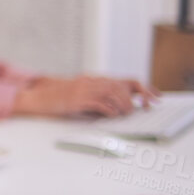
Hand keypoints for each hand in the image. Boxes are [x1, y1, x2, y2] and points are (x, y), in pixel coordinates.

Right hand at [12, 75, 159, 117]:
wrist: (37, 97)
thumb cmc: (60, 99)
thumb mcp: (83, 96)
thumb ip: (102, 98)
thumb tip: (125, 108)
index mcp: (96, 79)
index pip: (127, 80)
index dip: (145, 89)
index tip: (156, 99)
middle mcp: (92, 81)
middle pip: (123, 86)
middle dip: (137, 99)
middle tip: (142, 110)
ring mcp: (84, 88)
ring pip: (114, 93)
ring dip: (124, 105)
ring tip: (125, 114)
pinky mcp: (77, 98)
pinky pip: (100, 103)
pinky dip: (110, 110)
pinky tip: (112, 115)